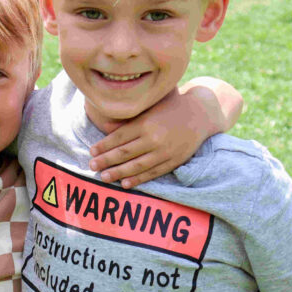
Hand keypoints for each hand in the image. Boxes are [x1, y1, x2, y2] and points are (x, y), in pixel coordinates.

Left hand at [89, 88, 210, 187]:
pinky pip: (153, 173)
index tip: (91, 151)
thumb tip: (105, 127)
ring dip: (118, 172)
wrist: (199, 114)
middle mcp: (154, 138)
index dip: (103, 145)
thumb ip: (129, 119)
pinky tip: (125, 183)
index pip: (119, 137)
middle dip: (106, 160)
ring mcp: (164, 151)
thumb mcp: (149, 107)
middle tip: (91, 166)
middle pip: (124, 152)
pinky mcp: (173, 161)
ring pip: (136, 165)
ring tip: (104, 177)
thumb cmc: (169, 108)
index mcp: (146, 122)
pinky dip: (138, 179)